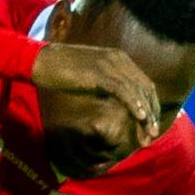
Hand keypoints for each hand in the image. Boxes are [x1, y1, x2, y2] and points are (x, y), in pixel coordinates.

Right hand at [29, 42, 158, 173]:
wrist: (41, 61)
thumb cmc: (62, 70)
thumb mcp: (91, 76)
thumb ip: (107, 84)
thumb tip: (118, 99)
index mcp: (119, 58)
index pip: (144, 84)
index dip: (151, 106)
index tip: (151, 125)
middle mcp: (119, 59)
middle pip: (145, 89)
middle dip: (153, 113)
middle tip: (153, 135)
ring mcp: (110, 64)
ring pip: (137, 92)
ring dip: (146, 115)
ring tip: (148, 134)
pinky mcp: (99, 73)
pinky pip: (123, 90)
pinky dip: (134, 105)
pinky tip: (140, 118)